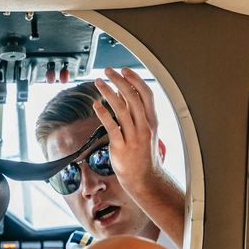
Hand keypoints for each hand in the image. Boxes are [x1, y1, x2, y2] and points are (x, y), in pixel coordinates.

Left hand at [93, 67, 162, 195]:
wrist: (144, 178)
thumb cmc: (142, 153)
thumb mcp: (144, 130)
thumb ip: (134, 112)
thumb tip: (122, 93)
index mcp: (152, 121)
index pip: (146, 95)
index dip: (135, 80)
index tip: (124, 70)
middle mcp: (144, 127)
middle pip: (133, 98)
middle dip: (120, 81)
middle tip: (108, 71)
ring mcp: (133, 137)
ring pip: (122, 109)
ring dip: (109, 93)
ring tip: (99, 83)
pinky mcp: (121, 147)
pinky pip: (112, 127)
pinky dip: (104, 113)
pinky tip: (96, 105)